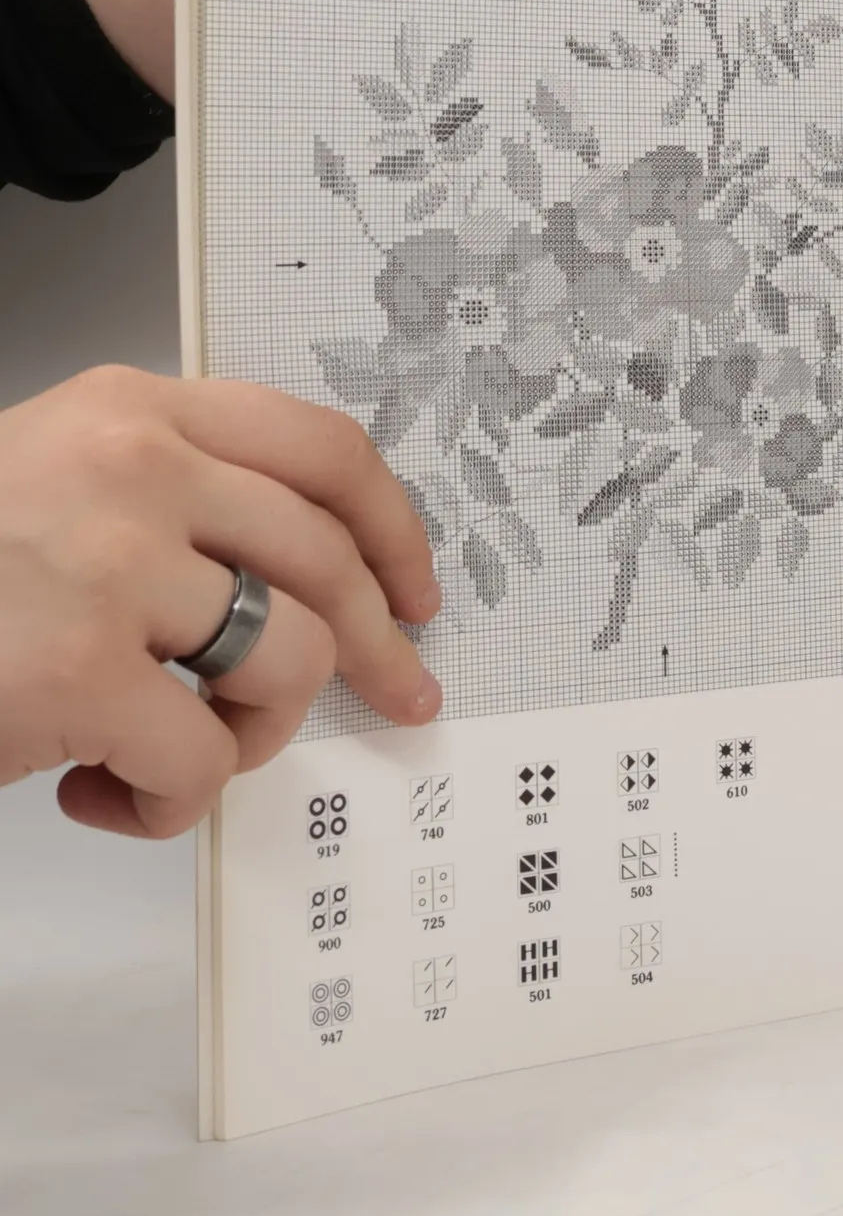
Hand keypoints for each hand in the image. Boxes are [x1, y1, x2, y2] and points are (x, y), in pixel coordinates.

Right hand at [0, 367, 441, 836]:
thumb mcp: (53, 481)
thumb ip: (176, 497)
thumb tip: (317, 583)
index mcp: (133, 411)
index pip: (325, 451)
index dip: (394, 531)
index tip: (417, 589)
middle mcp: (132, 469)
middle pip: (328, 563)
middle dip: (377, 648)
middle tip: (397, 694)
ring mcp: (108, 567)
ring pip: (289, 660)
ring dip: (256, 730)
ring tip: (185, 747)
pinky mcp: (76, 674)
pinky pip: (206, 760)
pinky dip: (171, 804)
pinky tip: (100, 795)